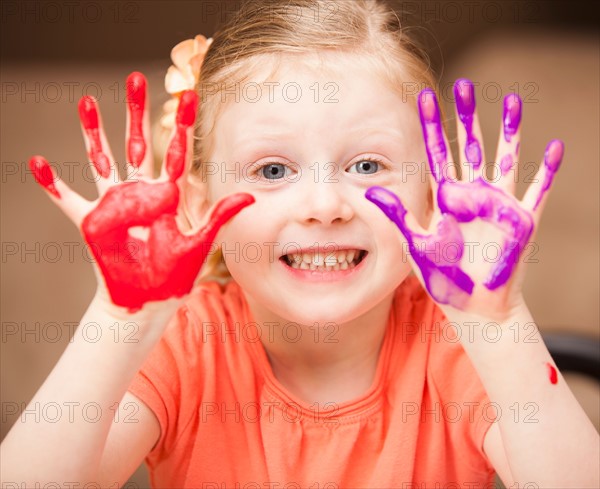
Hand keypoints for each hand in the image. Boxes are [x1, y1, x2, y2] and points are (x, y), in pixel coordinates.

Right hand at [30, 72, 253, 312]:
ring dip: (94, 132)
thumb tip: (248, 196)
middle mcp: (140, 193)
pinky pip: (68, 199)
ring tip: (87, 102)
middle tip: (135, 79)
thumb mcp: (199, 245)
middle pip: (137, 144)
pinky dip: (52, 183)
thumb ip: (218, 218)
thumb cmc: (175, 276)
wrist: (147, 300)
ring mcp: (114, 205)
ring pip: (103, 159)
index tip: (189, 95)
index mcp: (168, 196)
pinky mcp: (92, 222)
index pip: (177, 153)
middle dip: (136, 112)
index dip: (182, 124)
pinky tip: (37, 162)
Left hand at [366, 78, 562, 318]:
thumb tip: (369, 191)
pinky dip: (547, 172)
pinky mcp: (522, 222)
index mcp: (446, 199)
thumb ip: (398, 216)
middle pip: (470, 147)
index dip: (432, 126)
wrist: (472, 305)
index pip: (437, 153)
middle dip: (467, 117)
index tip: (425, 97)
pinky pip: (538, 192)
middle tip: (464, 85)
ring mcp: (499, 205)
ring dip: (509, 132)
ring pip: (505, 159)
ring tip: (511, 101)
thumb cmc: (443, 277)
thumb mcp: (415, 244)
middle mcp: (473, 195)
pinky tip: (554, 147)